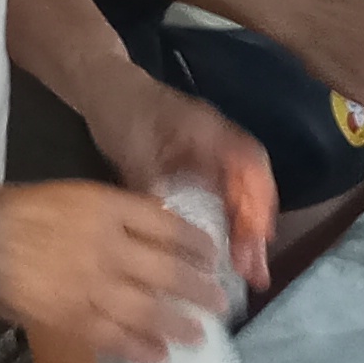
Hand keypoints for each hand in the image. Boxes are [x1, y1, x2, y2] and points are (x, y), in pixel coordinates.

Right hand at [0, 179, 222, 362]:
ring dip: (179, 324)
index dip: (197, 244)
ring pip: (149, 310)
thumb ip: (117, 216)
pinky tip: (160, 355)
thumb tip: (156, 237)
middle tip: (221, 301)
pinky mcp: (73, 319)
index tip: (213, 255)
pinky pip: (116, 338)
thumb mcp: (77, 196)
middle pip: (169, 270)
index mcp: (110, 208)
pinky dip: (141, 349)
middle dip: (199, 289)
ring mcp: (92, 286)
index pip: (169, 226)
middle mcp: (109, 247)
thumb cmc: (21, 211)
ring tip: (199, 335)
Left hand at [81, 70, 280, 277]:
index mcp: (213, 132)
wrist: (105, 88)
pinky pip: (225, 198)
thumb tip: (166, 229)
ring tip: (248, 273)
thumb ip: (151, 185)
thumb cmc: (122, 112)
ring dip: (247, 233)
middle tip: (255, 274)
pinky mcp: (200, 169)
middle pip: (254, 187)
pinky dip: (230, 225)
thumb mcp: (133, 150)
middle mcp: (222, 144)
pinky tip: (226, 253)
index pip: (251, 165)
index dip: (258, 203)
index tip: (256, 239)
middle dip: (257, 230)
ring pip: (242, 196)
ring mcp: (214, 157)